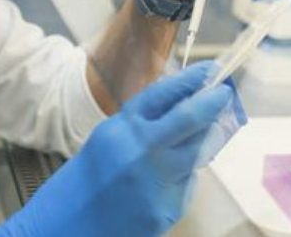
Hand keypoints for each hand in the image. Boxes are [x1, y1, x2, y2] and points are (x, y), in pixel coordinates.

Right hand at [0, 63, 243, 236]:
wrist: (67, 226)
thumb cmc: (86, 180)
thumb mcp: (108, 140)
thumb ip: (142, 126)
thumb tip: (183, 109)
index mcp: (121, 128)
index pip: (162, 93)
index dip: (190, 79)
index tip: (210, 69)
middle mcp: (140, 150)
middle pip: (190, 118)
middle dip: (212, 102)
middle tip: (223, 92)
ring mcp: (156, 180)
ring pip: (198, 152)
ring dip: (205, 139)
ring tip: (205, 133)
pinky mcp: (166, 208)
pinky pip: (187, 185)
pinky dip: (184, 178)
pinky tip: (169, 180)